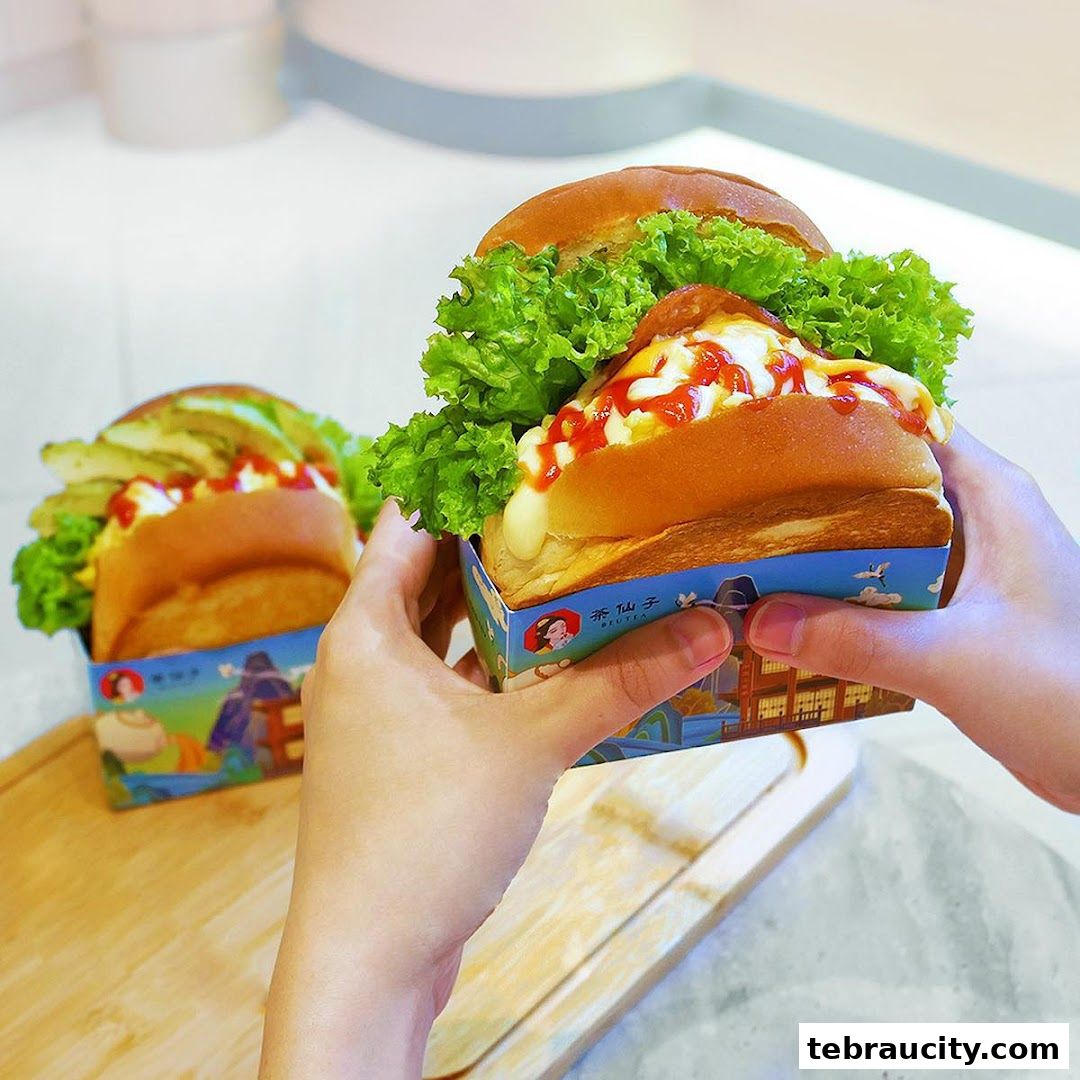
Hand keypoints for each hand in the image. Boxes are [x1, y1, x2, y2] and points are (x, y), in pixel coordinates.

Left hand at [260, 502, 732, 1077]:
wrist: (369, 959)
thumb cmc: (424, 833)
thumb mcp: (530, 744)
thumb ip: (616, 682)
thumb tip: (708, 629)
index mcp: (363, 631)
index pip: (410, 526)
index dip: (464, 487)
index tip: (527, 459)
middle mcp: (359, 661)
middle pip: (428, 578)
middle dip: (494, 548)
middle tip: (569, 513)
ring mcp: (375, 712)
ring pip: (439, 638)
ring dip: (497, 613)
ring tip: (571, 575)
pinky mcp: (397, 757)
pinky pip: (446, 687)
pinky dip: (492, 669)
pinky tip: (549, 664)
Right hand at [745, 426, 1079, 812]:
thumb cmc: (1067, 696)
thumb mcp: (952, 661)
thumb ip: (854, 639)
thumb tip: (757, 619)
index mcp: (994, 496)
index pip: (908, 425)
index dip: (840, 420)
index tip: (768, 433)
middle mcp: (980, 520)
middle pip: (882, 482)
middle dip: (813, 493)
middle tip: (739, 504)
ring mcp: (968, 569)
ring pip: (880, 539)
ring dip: (822, 552)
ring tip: (751, 559)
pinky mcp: (957, 614)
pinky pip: (887, 588)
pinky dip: (843, 597)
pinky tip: (794, 618)